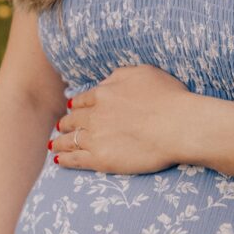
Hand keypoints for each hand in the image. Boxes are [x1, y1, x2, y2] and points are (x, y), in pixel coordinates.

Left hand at [51, 65, 193, 173]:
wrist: (178, 125)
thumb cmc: (169, 97)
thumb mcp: (144, 72)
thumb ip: (121, 75)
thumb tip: (106, 81)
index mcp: (105, 93)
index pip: (83, 100)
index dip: (76, 105)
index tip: (72, 109)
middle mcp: (95, 115)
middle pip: (73, 119)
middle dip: (66, 123)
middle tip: (61, 126)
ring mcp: (95, 137)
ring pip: (70, 139)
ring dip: (60, 141)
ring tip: (55, 144)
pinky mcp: (100, 159)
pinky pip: (75, 160)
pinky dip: (65, 159)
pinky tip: (58, 160)